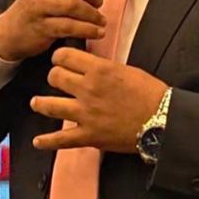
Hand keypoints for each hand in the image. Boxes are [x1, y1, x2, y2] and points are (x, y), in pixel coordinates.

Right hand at [0, 0, 111, 60]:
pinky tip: (97, 32)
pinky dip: (88, 30)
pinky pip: (69, 26)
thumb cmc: (42, 3)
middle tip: (99, 1)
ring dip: (92, 13)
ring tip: (100, 19)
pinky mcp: (41, 27)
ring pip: (73, 4)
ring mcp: (38, 5)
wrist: (14, 30)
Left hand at [30, 47, 167, 153]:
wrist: (162, 119)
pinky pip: (62, 139)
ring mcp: (85, 113)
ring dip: (40, 103)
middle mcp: (87, 89)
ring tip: (36, 102)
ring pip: (49, 105)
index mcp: (98, 69)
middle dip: (54, 77)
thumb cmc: (149, 93)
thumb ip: (104, 68)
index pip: (64, 56)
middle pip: (54, 77)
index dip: (59, 57)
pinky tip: (38, 141)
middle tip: (56, 80)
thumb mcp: (126, 70)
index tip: (60, 60)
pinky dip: (47, 142)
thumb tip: (91, 67)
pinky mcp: (89, 135)